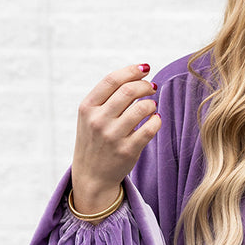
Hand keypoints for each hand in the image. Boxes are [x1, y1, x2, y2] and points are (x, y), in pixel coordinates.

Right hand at [71, 64, 160, 213]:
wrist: (91, 175)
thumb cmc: (95, 139)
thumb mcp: (90, 116)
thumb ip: (108, 96)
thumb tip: (139, 74)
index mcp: (87, 108)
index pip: (112, 80)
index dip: (132, 71)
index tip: (145, 68)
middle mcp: (98, 121)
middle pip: (129, 91)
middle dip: (146, 85)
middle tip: (152, 87)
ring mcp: (113, 136)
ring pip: (142, 108)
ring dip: (152, 104)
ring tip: (151, 107)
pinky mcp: (128, 150)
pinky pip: (150, 128)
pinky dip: (156, 121)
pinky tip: (154, 120)